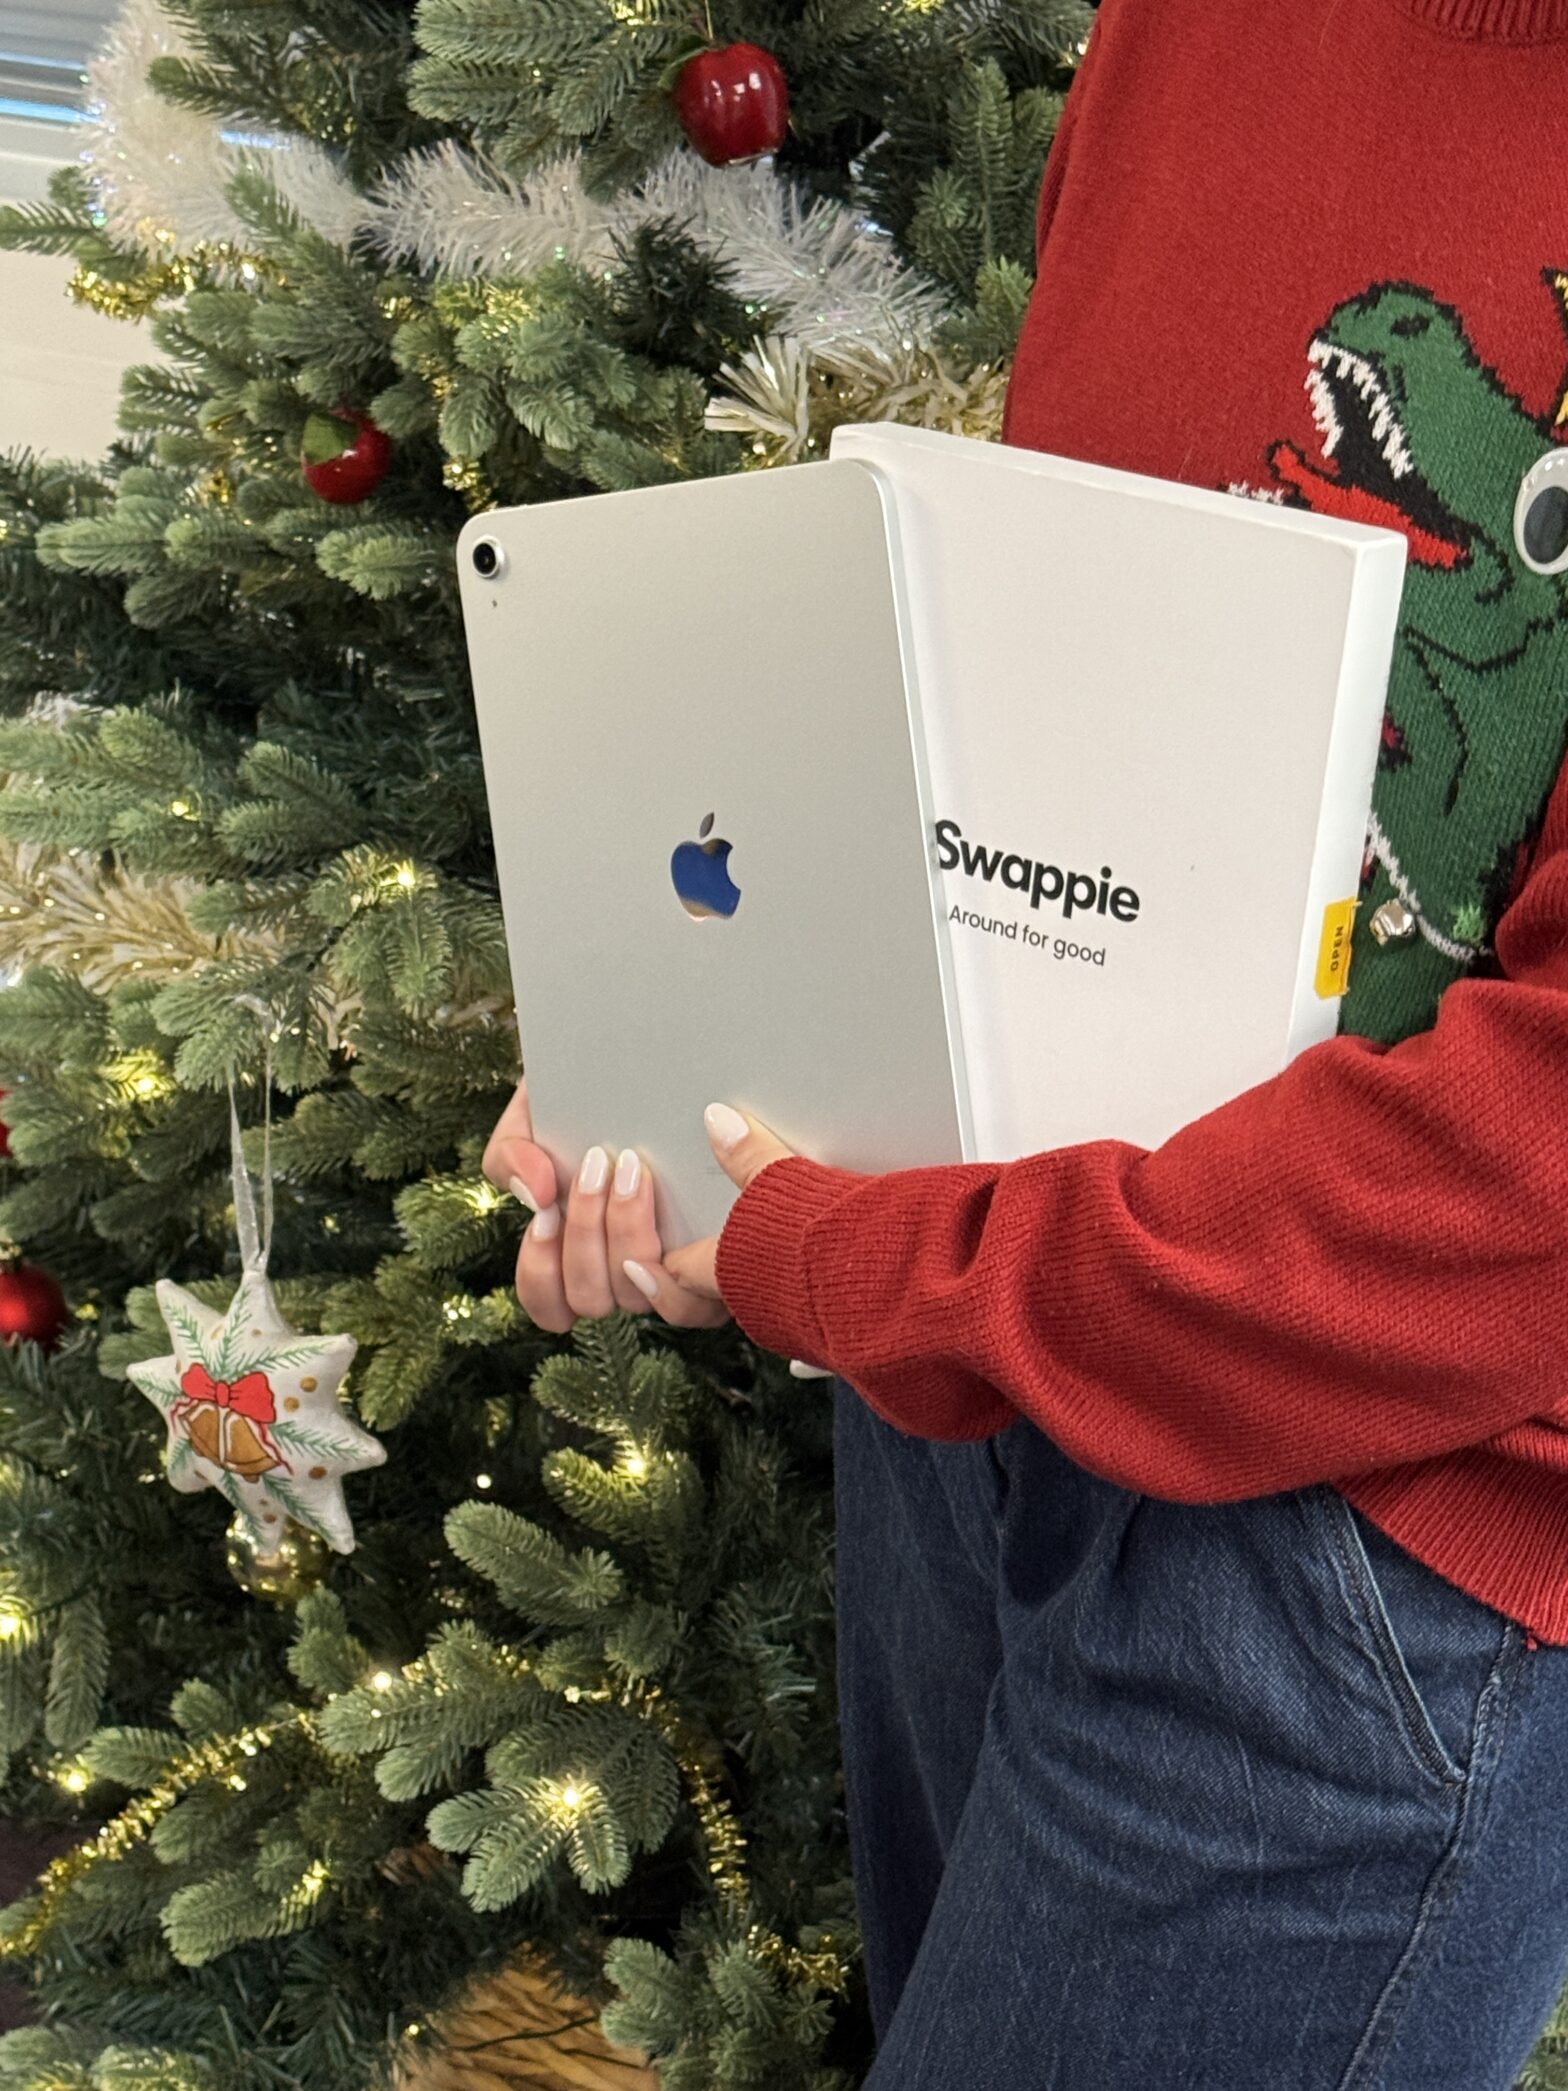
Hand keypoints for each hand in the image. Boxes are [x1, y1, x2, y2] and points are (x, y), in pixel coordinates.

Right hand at [482, 1082, 798, 1336]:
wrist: (664, 1055)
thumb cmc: (599, 1095)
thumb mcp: (538, 1111)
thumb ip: (512, 1152)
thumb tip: (537, 1196)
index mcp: (584, 1245)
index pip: (550, 1303)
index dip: (540, 1272)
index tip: (546, 1213)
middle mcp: (628, 1269)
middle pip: (590, 1297)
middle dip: (584, 1230)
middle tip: (597, 1163)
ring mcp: (676, 1270)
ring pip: (635, 1295)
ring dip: (624, 1232)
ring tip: (633, 1168)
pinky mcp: (726, 1264)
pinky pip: (695, 1300)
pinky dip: (676, 1268)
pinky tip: (671, 1209)